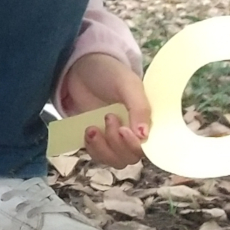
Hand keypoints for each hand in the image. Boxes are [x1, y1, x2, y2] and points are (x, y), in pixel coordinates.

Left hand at [62, 51, 151, 167]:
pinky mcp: (98, 141)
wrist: (80, 68)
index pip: (149, 146)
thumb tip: (144, 136)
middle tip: (108, 117)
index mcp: (147, 119)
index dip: (136, 145)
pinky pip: (99, 157)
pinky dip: (93, 149)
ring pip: (115, 160)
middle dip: (117, 143)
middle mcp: (133, 133)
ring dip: (103, 148)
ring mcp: (114, 138)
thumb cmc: (109, 73)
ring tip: (93, 127)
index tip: (124, 130)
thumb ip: (139, 108)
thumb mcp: (127, 84)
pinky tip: (89, 131)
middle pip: (131, 157)